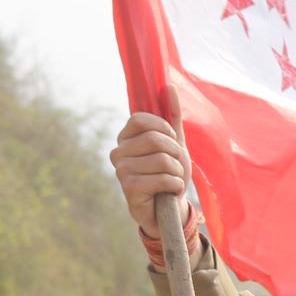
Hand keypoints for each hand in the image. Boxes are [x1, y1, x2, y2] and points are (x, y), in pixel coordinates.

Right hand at [109, 108, 191, 237]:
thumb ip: (172, 116)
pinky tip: (170, 192)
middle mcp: (118, 152)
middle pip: (155, 139)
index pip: (141, 119)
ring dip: (177, 172)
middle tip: (175, 167)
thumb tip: (169, 87)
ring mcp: (121, 171)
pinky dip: (175, 185)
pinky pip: (162, 178)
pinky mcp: (128, 189)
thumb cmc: (170, 174)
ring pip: (162, 160)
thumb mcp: (175, 143)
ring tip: (172, 181)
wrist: (170, 209)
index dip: (164, 129)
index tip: (171, 142)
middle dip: (175, 154)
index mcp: (126, 138)